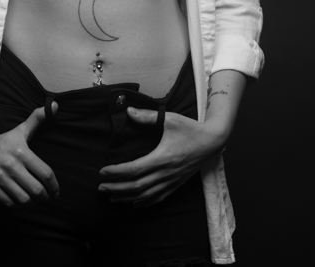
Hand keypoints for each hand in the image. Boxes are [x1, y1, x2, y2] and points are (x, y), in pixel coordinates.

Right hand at [0, 103, 59, 207]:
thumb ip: (37, 119)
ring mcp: (0, 178)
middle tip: (46, 198)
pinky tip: (20, 200)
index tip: (56, 191)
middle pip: (36, 189)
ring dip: (32, 202)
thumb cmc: (3, 140)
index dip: (54, 186)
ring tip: (34, 200)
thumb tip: (56, 106)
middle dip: (44, 197)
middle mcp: (12, 166)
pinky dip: (17, 204)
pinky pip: (9, 202)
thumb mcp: (20, 130)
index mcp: (22, 153)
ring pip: (23, 199)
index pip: (45, 173)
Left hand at [97, 107, 227, 206]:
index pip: (134, 170)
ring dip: (127, 197)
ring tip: (112, 197)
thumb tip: (129, 111)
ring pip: (146, 195)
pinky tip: (134, 203)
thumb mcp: (170, 119)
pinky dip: (145, 202)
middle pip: (137, 186)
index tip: (102, 172)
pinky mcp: (177, 184)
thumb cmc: (191, 129)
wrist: (213, 141)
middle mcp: (166, 173)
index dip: (116, 173)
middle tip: (101, 188)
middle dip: (117, 188)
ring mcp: (172, 181)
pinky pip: (159, 198)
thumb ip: (148, 116)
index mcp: (162, 158)